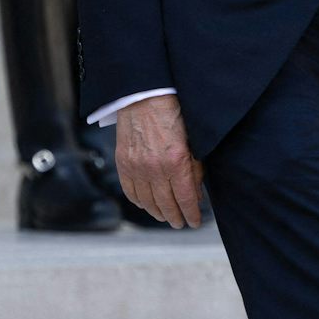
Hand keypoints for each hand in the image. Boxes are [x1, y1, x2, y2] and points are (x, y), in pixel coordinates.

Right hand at [115, 93, 205, 227]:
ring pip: (147, 202)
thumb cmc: (173, 112)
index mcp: (176, 161)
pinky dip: (139, 202)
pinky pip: (130, 191)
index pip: (185, 199)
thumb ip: (195, 168)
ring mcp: (136, 167)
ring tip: (166, 216)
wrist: (145, 95)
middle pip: (166, 205)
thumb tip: (196, 195)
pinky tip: (146, 204)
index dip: (191, 214)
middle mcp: (155, 168)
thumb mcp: (193, 139)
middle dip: (176, 217)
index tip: (194, 222)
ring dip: (158, 213)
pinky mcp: (123, 163)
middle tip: (181, 223)